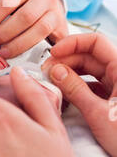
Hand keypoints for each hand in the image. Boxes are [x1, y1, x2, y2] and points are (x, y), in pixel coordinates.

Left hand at [0, 0, 67, 57]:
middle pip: (24, 16)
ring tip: (3, 51)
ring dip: (18, 43)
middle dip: (4, 32)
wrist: (50, 2)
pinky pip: (49, 41)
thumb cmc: (22, 0)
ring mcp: (55, 11)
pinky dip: (33, 48)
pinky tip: (21, 55)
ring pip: (38, 29)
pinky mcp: (62, 27)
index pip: (7, 1)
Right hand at [43, 33, 116, 156]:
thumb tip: (56, 70)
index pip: (95, 42)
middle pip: (90, 55)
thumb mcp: (98, 113)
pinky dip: (77, 86)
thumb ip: (75, 89)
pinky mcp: (113, 100)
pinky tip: (64, 92)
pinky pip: (92, 85)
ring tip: (52, 80)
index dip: (73, 43)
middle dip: (66, 59)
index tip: (54, 52)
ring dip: (69, 72)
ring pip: (90, 70)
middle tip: (47, 70)